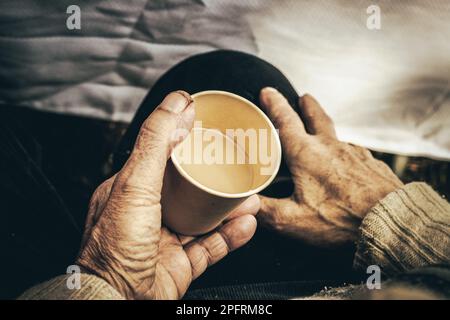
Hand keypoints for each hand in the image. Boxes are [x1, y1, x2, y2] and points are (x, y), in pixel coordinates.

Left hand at [77, 91, 258, 298]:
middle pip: (189, 191)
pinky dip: (231, 235)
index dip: (186, 146)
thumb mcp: (134, 182)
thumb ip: (156, 142)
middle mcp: (148, 215)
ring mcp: (165, 241)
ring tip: (250, 197)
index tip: (210, 133)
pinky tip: (246, 224)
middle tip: (238, 168)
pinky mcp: (181, 265)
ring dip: (230, 208)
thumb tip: (176, 104)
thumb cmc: (115, 246)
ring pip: (204, 218)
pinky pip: (212, 246)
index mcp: (130, 192)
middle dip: (216, 180)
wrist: (118, 301)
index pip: (161, 161)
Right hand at [258, 88, 402, 246]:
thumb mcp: (292, 219)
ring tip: (321, 134)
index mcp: (306, 154)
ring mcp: (355, 154)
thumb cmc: (340, 218)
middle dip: (306, 105)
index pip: (286, 120)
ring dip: (326, 130)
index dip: (275, 104)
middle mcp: (331, 147)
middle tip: (302, 97)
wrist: (389, 220)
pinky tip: (345, 166)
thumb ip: (264, 211)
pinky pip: (354, 154)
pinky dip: (345, 153)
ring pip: (336, 135)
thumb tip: (245, 204)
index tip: (267, 91)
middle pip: (316, 117)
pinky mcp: (372, 165)